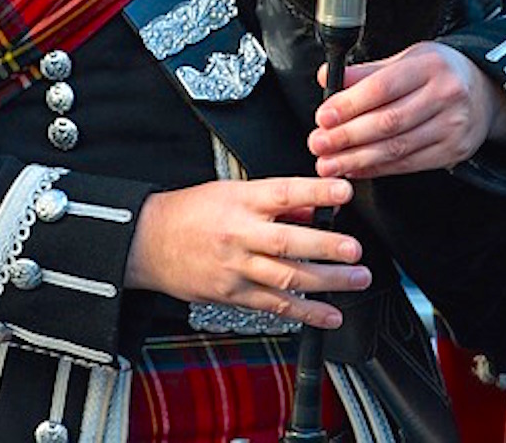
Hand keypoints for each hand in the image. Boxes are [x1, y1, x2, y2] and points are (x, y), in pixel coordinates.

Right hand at [124, 176, 371, 328]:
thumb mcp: (230, 191)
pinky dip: (305, 313)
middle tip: (355, 249)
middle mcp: (239, 234)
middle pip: (287, 242)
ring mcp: (236, 268)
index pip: (283, 193)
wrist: (148, 241)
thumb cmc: (190, 212)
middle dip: (326, 247)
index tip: (343, 192)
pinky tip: (330, 314)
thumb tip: (310, 208)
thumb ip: (273, 201)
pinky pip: (274, 306)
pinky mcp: (233, 295)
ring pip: (286, 278)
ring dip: (326, 282)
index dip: (315, 192)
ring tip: (357, 279)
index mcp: (240, 200)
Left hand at [309, 42, 505, 177]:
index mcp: (429, 65)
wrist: (483, 91)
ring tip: (328, 163)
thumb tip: (326, 77)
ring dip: (356, 159)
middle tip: (318, 144)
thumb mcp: (405, 59)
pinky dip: (377, 169)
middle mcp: (445, 95)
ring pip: (397, 148)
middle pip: (388, 122)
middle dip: (347, 137)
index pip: (382, 87)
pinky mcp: (453, 152)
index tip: (323, 117)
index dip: (349, 105)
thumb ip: (366, 71)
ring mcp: (453, 126)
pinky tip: (354, 168)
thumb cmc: (436, 72)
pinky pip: (408, 164)